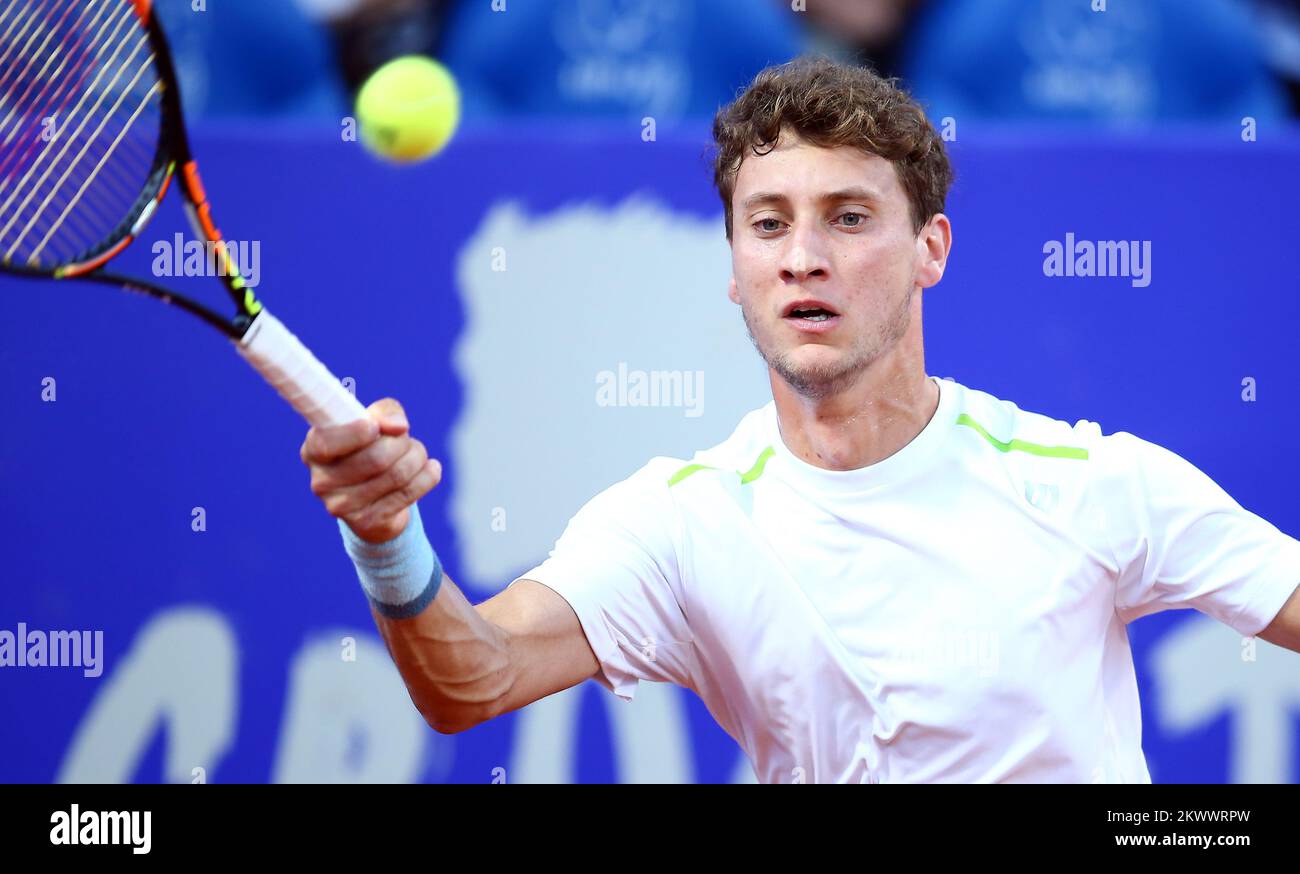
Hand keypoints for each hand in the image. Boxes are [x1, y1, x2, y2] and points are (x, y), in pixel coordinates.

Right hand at [300, 397, 441, 542]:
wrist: (375, 498)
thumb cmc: (370, 448)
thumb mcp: (373, 422)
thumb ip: (385, 413)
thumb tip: (398, 426)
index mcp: (313, 451)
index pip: (327, 443)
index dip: (355, 433)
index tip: (374, 427)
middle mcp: (322, 481)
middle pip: (375, 458)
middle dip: (402, 443)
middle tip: (406, 439)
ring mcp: (342, 506)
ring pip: (397, 475)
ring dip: (417, 457)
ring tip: (417, 454)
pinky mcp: (367, 522)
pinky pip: (409, 493)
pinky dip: (428, 476)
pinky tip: (430, 468)